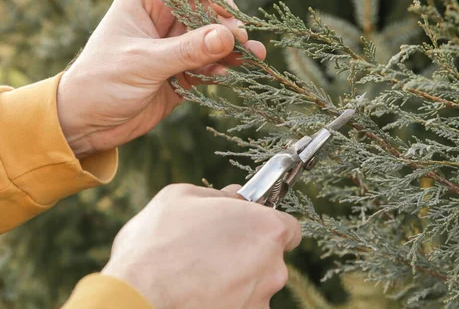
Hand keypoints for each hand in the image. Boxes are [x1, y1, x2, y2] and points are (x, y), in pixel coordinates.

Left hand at [56, 0, 265, 157]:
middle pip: (209, 6)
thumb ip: (187, 50)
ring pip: (215, 37)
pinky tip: (234, 73)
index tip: (226, 10)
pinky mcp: (185, 71)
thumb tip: (229, 36)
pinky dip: (225, 67)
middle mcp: (165, 18)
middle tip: (239, 40)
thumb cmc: (100, 83)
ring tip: (254, 57)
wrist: (87, 124)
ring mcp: (177, 45)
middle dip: (228, 21)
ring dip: (234, 46)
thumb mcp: (143, 63)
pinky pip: (213, 63)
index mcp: (147, 0)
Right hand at [101, 184, 301, 308]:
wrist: (137, 297)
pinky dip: (225, 301)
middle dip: (249, 253)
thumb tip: (235, 195)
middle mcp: (273, 267)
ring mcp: (260, 300)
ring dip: (237, 280)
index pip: (289, 228)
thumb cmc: (158, 242)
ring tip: (199, 275)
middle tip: (214, 250)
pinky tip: (197, 295)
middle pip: (271, 258)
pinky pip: (240, 306)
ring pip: (255, 286)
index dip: (267, 227)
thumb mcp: (183, 197)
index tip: (248, 228)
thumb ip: (219, 195)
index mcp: (266, 229)